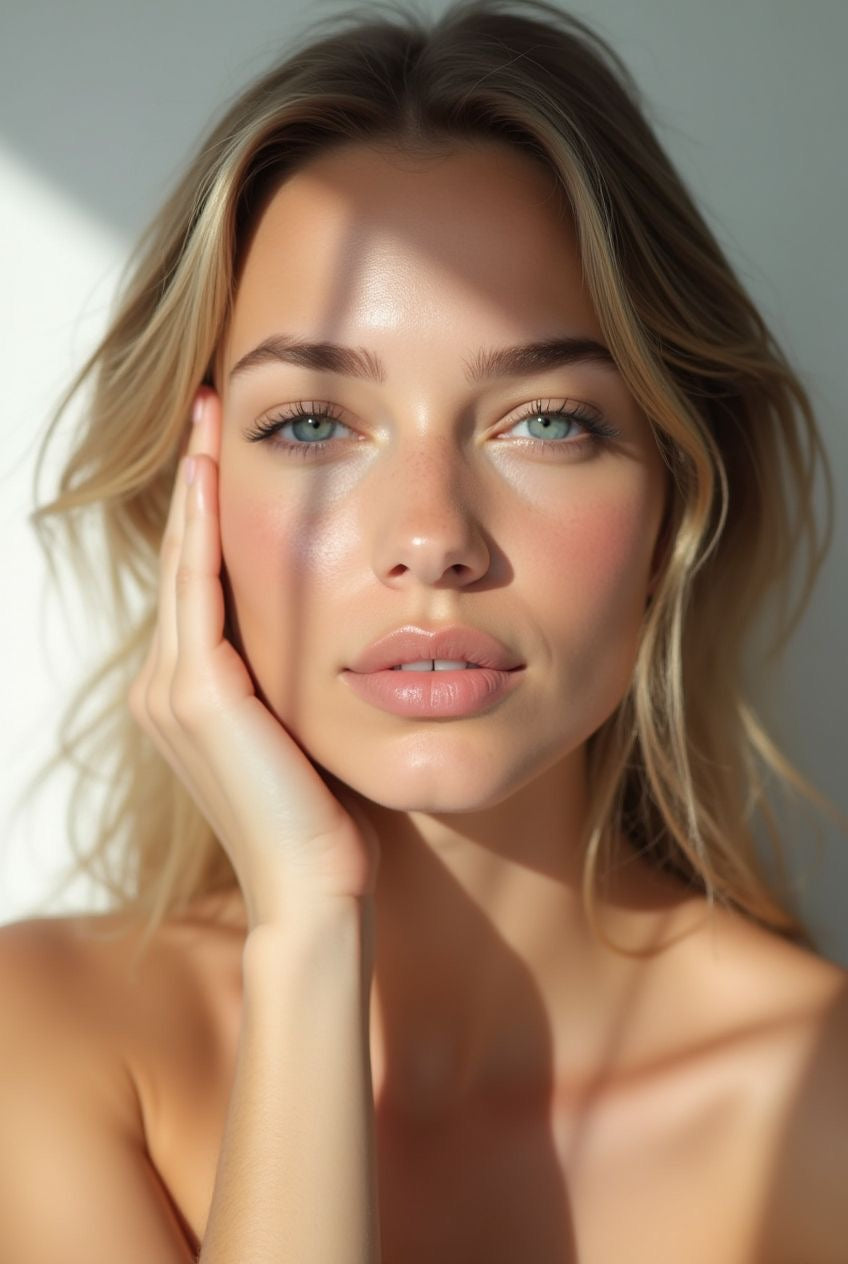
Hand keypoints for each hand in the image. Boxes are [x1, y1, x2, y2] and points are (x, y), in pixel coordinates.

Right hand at [129, 388, 379, 928]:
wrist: (318, 891)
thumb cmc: (329, 820)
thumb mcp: (309, 730)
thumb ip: (298, 677)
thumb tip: (338, 627)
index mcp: (194, 695)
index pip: (200, 582)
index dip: (210, 511)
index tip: (231, 446)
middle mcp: (167, 688)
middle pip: (183, 561)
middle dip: (197, 482)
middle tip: (212, 407)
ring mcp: (173, 692)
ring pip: (184, 566)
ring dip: (196, 489)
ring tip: (210, 419)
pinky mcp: (197, 698)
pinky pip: (198, 592)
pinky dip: (203, 531)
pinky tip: (215, 474)